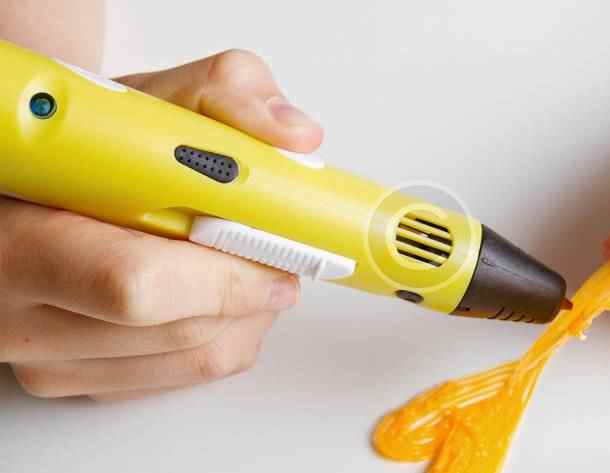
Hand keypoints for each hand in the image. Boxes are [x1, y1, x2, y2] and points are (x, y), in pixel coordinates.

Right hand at [1, 49, 322, 399]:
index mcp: (23, 235)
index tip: (276, 250)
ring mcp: (46, 358)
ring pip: (195, 359)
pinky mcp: (78, 378)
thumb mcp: (152, 97)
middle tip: (278, 251)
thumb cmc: (90, 144)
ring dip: (250, 314)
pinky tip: (223, 292)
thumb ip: (226, 94)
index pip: (138, 285)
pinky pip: (186, 376)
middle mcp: (19, 311)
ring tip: (251, 262)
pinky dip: (228, 333)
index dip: (224, 274)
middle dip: (253, 290)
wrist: (43, 181)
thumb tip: (296, 135)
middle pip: (183, 331)